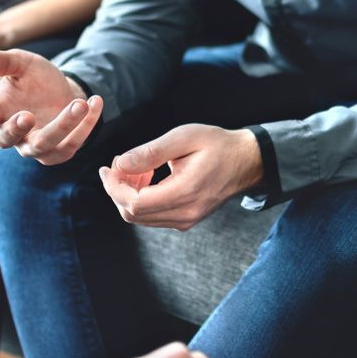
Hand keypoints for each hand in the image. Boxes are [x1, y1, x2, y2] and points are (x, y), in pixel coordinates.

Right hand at [0, 50, 103, 164]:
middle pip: (8, 139)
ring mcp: (36, 146)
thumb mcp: (22, 63)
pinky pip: (72, 144)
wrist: (61, 90)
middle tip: (27, 116)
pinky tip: (95, 102)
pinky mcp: (59, 151)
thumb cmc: (35, 78)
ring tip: (80, 103)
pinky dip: (86, 125)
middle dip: (17, 129)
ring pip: (44, 144)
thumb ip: (5, 62)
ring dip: (63, 125)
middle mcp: (13, 134)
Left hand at [99, 124, 263, 229]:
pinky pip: (153, 217)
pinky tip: (148, 177)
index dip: (114, 187)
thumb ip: (151, 151)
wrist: (247, 161)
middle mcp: (186, 213)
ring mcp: (187, 219)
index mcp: (186, 192)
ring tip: (137, 168)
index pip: (135, 203)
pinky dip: (141, 199)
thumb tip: (120, 163)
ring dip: (129, 194)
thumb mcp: (184, 137)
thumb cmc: (218, 144)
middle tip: (119, 164)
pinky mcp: (187, 219)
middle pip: (133, 213)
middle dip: (118, 190)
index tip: (109, 167)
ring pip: (141, 218)